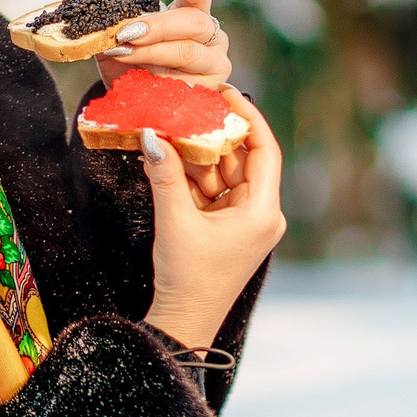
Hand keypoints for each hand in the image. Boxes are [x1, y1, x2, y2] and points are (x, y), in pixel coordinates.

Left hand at [81, 0, 232, 91]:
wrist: (137, 103)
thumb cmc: (133, 62)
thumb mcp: (114, 34)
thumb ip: (99, 9)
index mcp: (193, 15)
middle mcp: (211, 38)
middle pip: (194, 23)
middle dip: (158, 26)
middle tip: (127, 32)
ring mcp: (213, 66)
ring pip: (188, 53)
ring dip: (152, 52)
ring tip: (122, 53)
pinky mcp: (208, 92)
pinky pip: (185, 84)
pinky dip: (158, 80)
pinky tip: (138, 82)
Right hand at [139, 91, 284, 351]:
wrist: (184, 322)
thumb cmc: (188, 278)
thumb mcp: (175, 220)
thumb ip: (166, 174)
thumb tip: (151, 134)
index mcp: (263, 212)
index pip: (265, 150)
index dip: (247, 117)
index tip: (226, 94)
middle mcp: (262, 214)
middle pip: (243, 159)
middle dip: (215, 135)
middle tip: (191, 106)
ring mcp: (247, 222)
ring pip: (226, 174)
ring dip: (200, 156)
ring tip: (174, 129)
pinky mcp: (230, 228)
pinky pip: (215, 192)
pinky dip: (195, 177)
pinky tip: (172, 159)